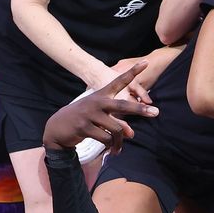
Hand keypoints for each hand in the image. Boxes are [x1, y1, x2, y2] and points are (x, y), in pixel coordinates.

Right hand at [42, 61, 156, 150]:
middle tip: (155, 112)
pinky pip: (105, 138)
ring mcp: (90, 114)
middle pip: (123, 105)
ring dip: (120, 141)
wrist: (58, 128)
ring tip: (118, 148)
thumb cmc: (84, 119)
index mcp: (101, 95)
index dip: (132, 72)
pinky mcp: (84, 127)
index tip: (146, 63)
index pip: (119, 81)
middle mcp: (97, 102)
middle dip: (139, 110)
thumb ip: (117, 122)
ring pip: (116, 128)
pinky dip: (110, 146)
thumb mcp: (99, 115)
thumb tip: (131, 134)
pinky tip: (109, 149)